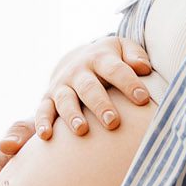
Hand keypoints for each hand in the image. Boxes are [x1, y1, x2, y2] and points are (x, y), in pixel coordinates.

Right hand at [14, 36, 153, 142]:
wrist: (78, 59)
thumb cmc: (110, 60)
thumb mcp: (122, 49)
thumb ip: (135, 56)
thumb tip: (143, 68)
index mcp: (99, 58)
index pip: (115, 69)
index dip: (129, 83)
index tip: (142, 99)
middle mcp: (78, 71)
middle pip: (89, 87)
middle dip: (100, 104)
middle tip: (113, 122)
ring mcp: (61, 85)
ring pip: (65, 100)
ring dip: (72, 115)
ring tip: (82, 130)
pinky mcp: (48, 99)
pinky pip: (43, 111)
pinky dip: (42, 123)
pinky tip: (45, 136)